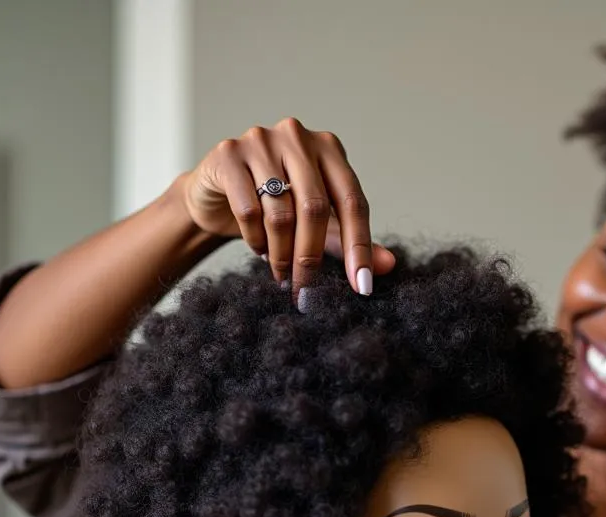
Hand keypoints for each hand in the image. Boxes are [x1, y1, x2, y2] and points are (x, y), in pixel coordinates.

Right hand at [181, 117, 395, 296]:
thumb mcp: (317, 226)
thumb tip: (390, 265)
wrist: (215, 198)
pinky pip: (249, 210)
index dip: (359, 247)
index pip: (353, 201)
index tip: (362, 287)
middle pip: (315, 208)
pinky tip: (258, 248)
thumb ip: (349, 241)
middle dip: (311, 258)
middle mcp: (298, 136)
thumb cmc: (274, 208)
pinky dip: (255, 240)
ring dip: (281, 255)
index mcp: (329, 149)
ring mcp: (261, 139)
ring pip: (280, 213)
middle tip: (306, 291)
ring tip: (281, 273)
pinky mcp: (228, 153)